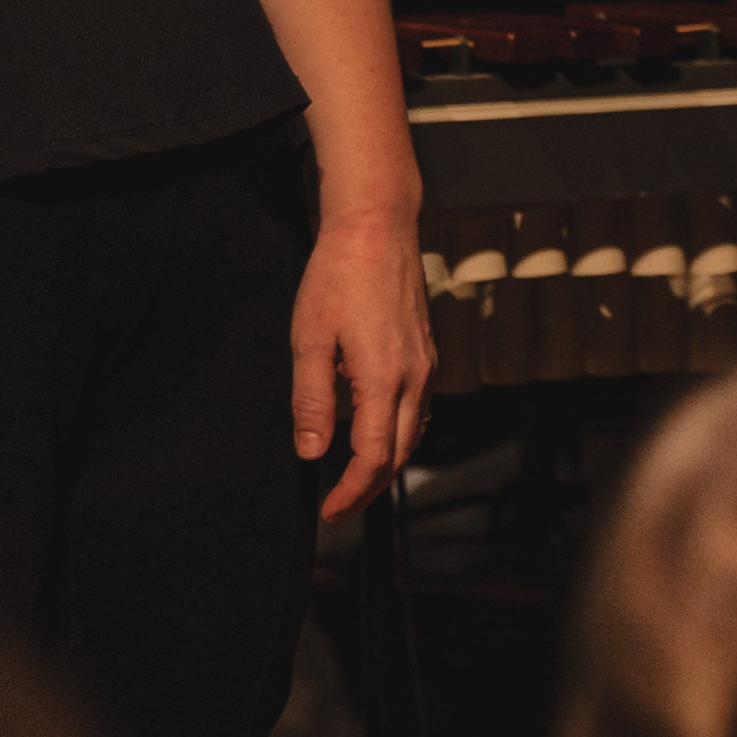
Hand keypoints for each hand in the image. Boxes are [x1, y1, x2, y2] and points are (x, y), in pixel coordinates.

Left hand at [290, 201, 430, 518]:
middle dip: (369, 488)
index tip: (329, 511)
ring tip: (352, 476)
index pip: (373, 457)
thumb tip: (312, 452)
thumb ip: (312, 401)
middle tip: (339, 507)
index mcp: (383, 378)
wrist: (376, 225)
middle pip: (400, 454)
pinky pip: (418, 407)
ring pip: (414, 433)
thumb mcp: (310, 339)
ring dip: (386, 462)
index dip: (351, 492)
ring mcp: (425, 363)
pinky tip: (372, 427)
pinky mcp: (426, 351)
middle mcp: (414, 377)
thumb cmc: (338, 275)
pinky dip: (397, 431)